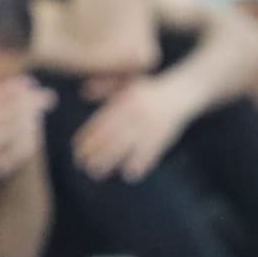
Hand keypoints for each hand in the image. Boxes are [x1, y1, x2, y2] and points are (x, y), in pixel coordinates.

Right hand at [0, 58, 53, 190]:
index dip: (13, 88)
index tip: (29, 82)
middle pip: (10, 110)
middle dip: (31, 102)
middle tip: (50, 96)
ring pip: (13, 128)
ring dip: (30, 119)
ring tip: (44, 113)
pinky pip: (10, 149)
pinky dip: (23, 142)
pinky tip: (34, 138)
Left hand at [73, 78, 191, 180]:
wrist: (180, 93)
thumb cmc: (150, 89)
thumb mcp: (126, 81)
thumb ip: (104, 86)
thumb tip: (83, 92)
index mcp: (125, 100)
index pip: (102, 121)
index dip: (88, 136)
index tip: (76, 148)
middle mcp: (136, 113)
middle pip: (111, 136)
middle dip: (95, 152)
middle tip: (82, 165)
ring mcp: (150, 126)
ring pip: (127, 146)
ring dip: (111, 161)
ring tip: (97, 173)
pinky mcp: (163, 137)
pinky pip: (150, 153)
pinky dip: (140, 164)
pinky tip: (129, 175)